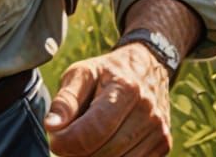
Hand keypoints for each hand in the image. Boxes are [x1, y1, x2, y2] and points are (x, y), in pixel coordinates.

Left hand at [44, 44, 171, 155]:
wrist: (147, 67)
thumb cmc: (107, 72)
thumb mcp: (82, 73)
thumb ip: (65, 100)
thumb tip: (51, 127)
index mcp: (125, 89)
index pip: (95, 129)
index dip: (69, 141)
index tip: (54, 140)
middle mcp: (147, 111)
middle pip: (105, 152)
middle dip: (77, 152)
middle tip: (66, 141)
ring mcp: (158, 131)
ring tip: (82, 142)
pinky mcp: (163, 146)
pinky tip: (101, 147)